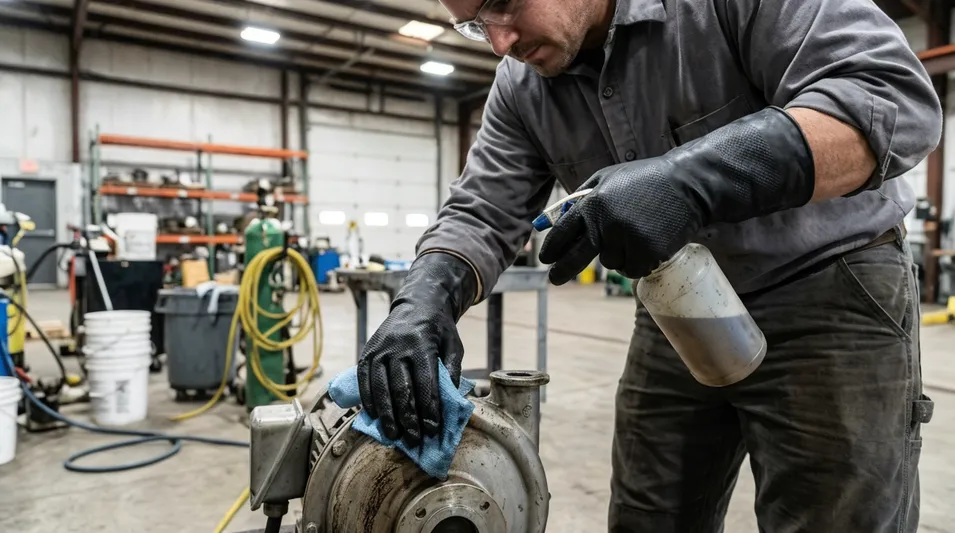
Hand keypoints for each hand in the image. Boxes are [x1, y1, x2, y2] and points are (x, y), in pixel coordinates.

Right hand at [357, 252, 477, 446]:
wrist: (417, 304)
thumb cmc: (439, 330)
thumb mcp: (454, 345)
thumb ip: (453, 371)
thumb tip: (451, 402)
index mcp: (422, 345)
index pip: (425, 383)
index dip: (429, 409)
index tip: (433, 430)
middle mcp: (397, 347)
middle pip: (401, 390)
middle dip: (408, 418)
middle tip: (414, 440)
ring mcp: (379, 349)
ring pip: (380, 389)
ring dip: (387, 416)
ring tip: (394, 436)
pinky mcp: (366, 352)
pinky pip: (364, 381)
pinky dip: (369, 401)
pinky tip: (376, 417)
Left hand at [539, 106, 814, 283]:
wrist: (688, 186)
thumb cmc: (646, 180)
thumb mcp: (609, 177)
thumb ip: (584, 196)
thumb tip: (559, 217)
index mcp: (594, 202)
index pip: (564, 232)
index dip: (552, 248)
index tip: (546, 258)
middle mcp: (607, 222)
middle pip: (577, 257)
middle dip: (563, 270)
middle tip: (554, 280)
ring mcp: (628, 239)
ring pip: (610, 262)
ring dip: (618, 254)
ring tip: (636, 232)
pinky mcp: (648, 252)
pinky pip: (632, 269)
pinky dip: (637, 261)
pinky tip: (648, 242)